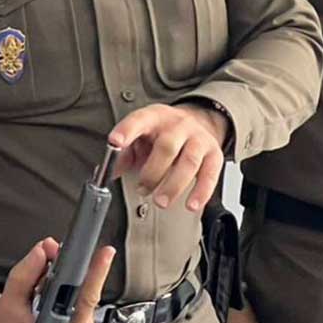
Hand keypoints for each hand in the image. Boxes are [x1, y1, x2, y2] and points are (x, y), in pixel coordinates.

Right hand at [0, 237, 115, 322]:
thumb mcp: (8, 300)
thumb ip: (27, 272)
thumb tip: (44, 250)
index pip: (86, 298)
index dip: (96, 272)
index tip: (104, 254)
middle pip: (84, 291)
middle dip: (69, 267)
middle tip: (50, 251)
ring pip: (81, 292)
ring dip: (65, 277)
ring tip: (41, 275)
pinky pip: (78, 298)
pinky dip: (64, 286)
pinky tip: (46, 286)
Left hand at [109, 103, 228, 212]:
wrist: (197, 122)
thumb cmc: (163, 133)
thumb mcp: (140, 135)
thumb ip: (123, 154)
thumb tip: (108, 172)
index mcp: (155, 117)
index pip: (139, 120)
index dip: (126, 130)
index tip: (115, 142)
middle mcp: (179, 125)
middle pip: (167, 146)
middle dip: (152, 172)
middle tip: (142, 189)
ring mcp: (199, 138)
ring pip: (189, 161)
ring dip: (174, 185)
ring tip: (161, 201)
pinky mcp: (214, 154)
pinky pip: (210, 174)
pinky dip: (202, 192)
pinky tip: (192, 204)